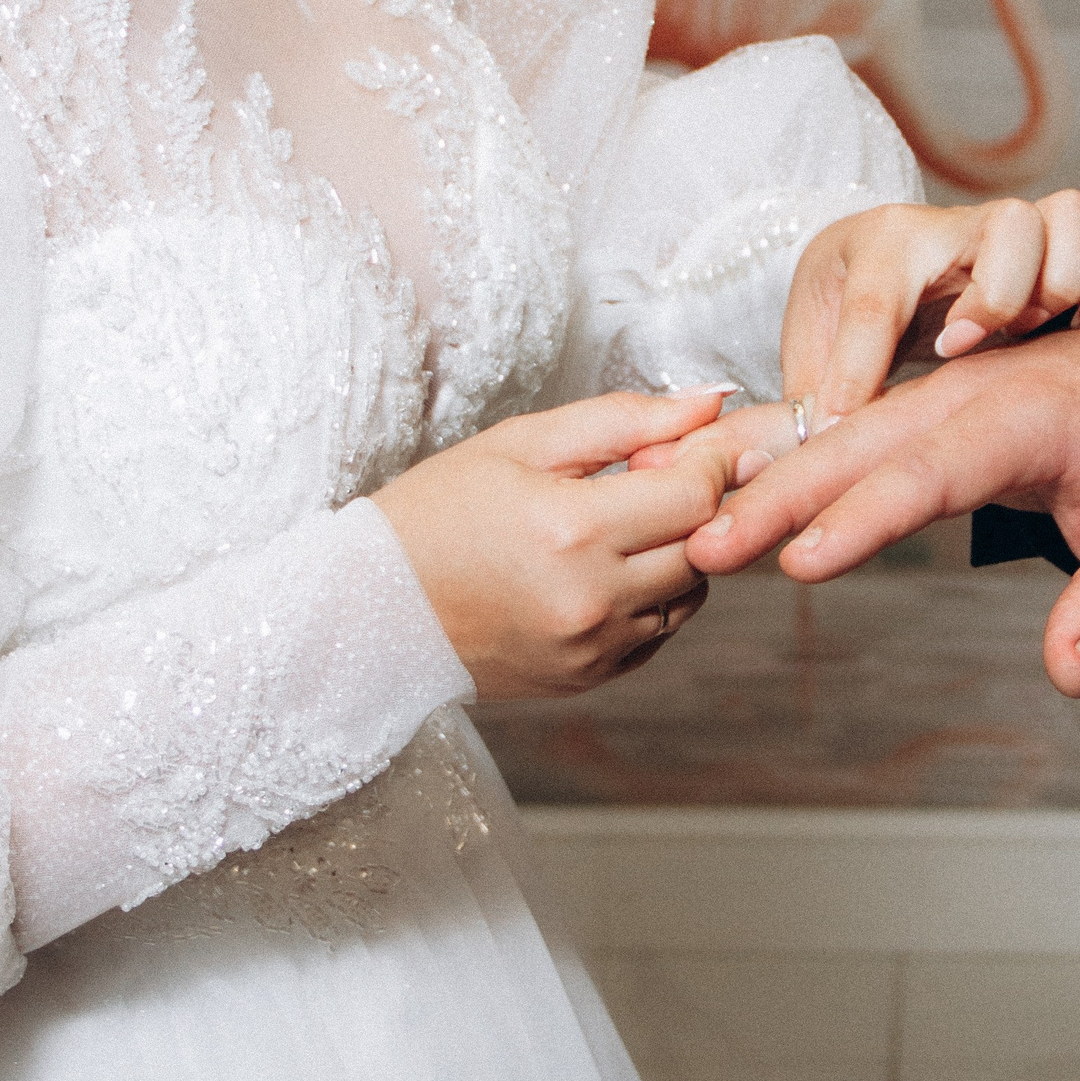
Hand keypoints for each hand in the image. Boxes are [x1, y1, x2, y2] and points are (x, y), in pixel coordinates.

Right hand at [374, 386, 732, 700]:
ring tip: (622, 521)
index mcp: (572, 531)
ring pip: (690, 593)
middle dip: (695, 502)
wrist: (371, 608)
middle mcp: (591, 599)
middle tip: (652, 474)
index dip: (706, 459)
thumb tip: (708, 402)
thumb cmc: (436, 512)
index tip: (690, 440)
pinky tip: (605, 567)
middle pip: (702, 545)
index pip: (695, 494)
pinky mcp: (588, 677)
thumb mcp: (522, 442)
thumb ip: (623, 419)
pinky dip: (653, 596)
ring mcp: (592, 648)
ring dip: (678, 550)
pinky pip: (659, 632)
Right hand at [681, 317, 1079, 698]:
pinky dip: (792, 454)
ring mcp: (940, 390)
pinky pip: (852, 426)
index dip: (865, 519)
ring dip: (772, 477)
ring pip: (844, 432)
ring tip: (706, 529)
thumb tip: (1070, 677)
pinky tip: (735, 488)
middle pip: (860, 445)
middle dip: (781, 496)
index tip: (802, 563)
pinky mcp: (927, 400)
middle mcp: (967, 393)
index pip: (931, 473)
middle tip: (710, 548)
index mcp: (1024, 418)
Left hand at [783, 195, 1079, 425]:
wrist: (882, 256)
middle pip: (1008, 226)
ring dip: (1060, 282)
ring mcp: (1014, 229)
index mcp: (882, 245)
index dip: (864, 359)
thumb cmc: (845, 307)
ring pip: (1068, 216)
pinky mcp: (1061, 243)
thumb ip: (812, 396)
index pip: (877, 295)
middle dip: (997, 296)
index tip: (849, 419)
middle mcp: (955, 226)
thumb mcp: (814, 345)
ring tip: (1032, 334)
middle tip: (961, 352)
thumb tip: (804, 452)